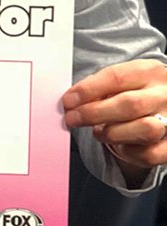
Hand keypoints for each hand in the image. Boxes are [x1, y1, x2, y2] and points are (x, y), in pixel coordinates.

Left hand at [63, 59, 166, 176]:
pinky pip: (151, 154)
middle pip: (129, 104)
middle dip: (94, 113)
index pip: (116, 77)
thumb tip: (71, 102)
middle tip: (72, 119)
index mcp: (150, 71)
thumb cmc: (135, 91)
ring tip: (98, 132)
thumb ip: (100, 87)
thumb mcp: (124, 80)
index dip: (88, 90)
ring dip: (112, 133)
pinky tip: (120, 145)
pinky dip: (130, 153)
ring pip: (144, 129)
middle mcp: (165, 94)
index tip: (68, 100)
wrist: (165, 106)